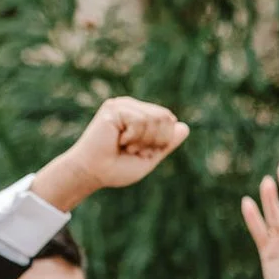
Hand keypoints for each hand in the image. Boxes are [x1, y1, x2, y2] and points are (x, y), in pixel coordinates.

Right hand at [31, 98, 191, 210]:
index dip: (163, 141)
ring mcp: (122, 105)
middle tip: (134, 150)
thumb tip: (185, 127)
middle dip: (155, 140)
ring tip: (126, 147)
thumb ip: (166, 143)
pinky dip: (133, 138)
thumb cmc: (117, 168)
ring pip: (154, 119)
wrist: (92, 174)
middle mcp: (131, 106)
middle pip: (165, 117)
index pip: (169, 120)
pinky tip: (118, 141)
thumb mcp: (150, 156)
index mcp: (140, 115)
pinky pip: (140, 121)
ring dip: (143, 141)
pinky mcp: (113, 108)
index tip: (142, 153)